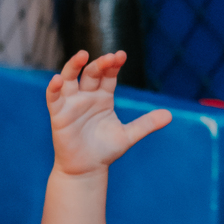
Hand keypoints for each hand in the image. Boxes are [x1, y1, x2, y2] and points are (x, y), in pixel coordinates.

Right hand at [46, 51, 169, 176]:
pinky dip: (54, 88)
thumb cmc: (105, 150)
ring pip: (70, 78)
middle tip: (112, 57)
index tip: (122, 55)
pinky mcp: (59, 114)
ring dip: (74, 65)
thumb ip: (147, 124)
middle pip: (92, 73)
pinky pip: (54, 98)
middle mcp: (87, 96)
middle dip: (101, 64)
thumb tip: (170, 115)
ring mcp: (72, 104)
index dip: (114, 65)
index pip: (108, 76)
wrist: (87, 169)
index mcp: (103, 97)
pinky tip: (58, 79)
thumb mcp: (129, 135)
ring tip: (83, 55)